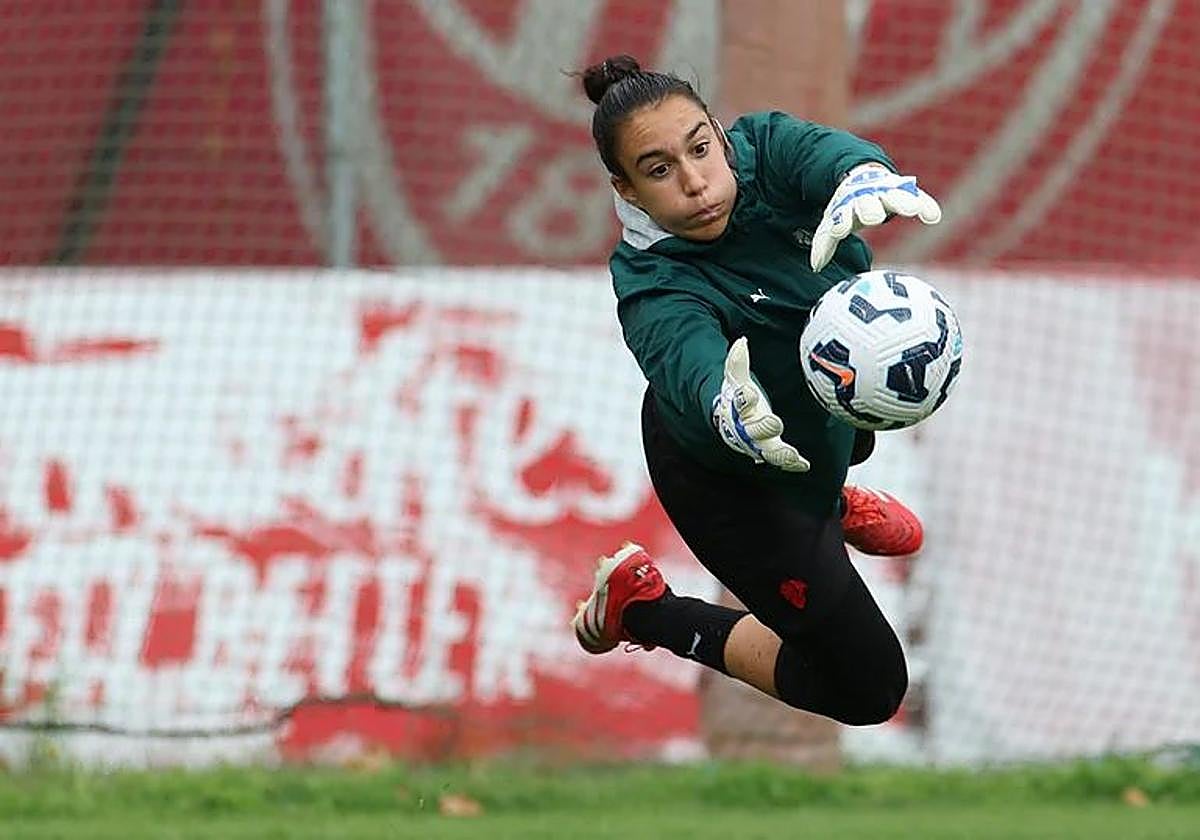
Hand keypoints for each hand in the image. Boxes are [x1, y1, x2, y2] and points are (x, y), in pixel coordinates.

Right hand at [712, 337, 809, 471]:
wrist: (732, 424)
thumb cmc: (737, 399)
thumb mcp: (736, 379)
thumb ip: (738, 362)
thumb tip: (742, 341)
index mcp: (740, 410)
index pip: (740, 403)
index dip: (744, 398)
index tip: (750, 392)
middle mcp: (748, 429)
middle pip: (754, 430)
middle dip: (764, 427)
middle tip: (774, 422)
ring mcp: (759, 443)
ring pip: (768, 452)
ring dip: (780, 453)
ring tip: (792, 454)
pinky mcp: (771, 451)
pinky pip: (782, 460)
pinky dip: (793, 464)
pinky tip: (804, 464)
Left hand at [809, 164, 941, 270]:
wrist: (860, 177)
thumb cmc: (847, 207)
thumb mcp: (832, 221)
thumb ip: (824, 242)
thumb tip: (815, 266)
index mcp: (846, 206)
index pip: (843, 214)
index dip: (841, 222)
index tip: (839, 230)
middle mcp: (866, 197)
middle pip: (867, 203)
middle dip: (868, 209)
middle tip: (873, 216)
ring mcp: (886, 192)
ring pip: (894, 196)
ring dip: (902, 202)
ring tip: (912, 208)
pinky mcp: (905, 192)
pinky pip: (918, 197)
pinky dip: (926, 205)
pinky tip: (934, 216)